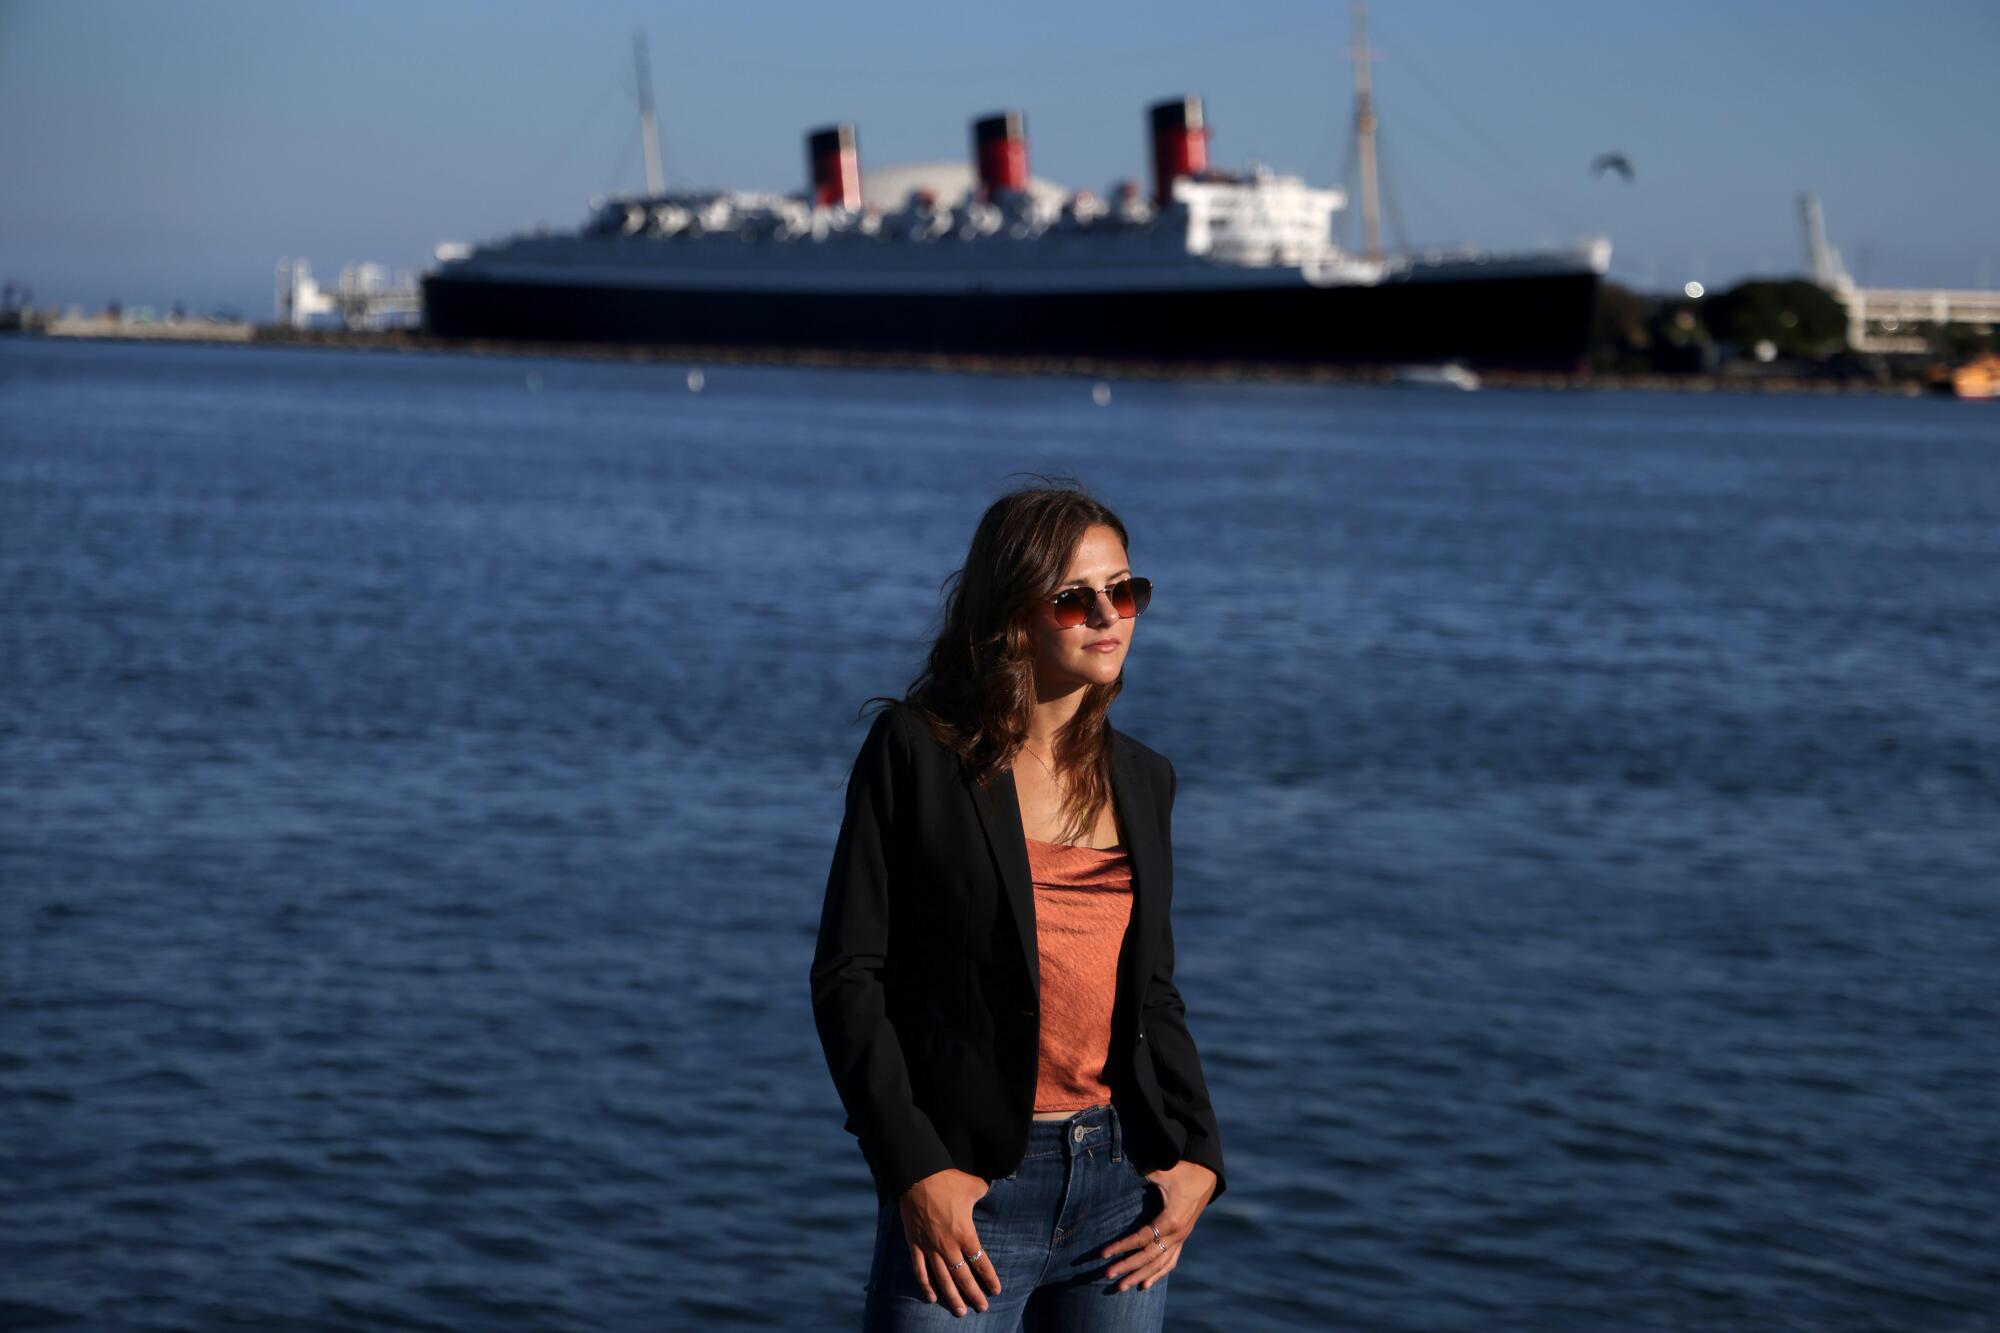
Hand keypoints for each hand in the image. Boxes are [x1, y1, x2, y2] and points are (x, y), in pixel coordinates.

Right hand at [899, 1168, 1002, 1314]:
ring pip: (942, 1278)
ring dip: (952, 1296)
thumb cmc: (948, 1179)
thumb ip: (984, 1193)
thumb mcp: (974, 1185)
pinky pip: (920, 1270)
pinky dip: (925, 1285)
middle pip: (963, 1276)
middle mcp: (948, 1245)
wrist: (917, 1175)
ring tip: (960, 1312)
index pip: (980, 1262)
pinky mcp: (914, 1243)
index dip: (989, 1278)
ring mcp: (929, 1246)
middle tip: (982, 1308)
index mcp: (965, 1232)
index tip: (996, 1290)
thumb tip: (989, 1191)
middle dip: (973, 1294)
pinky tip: (932, 1297)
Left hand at [1100, 1159, 1215, 1292]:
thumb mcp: (1164, 1172)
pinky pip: (1170, 1261)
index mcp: (1170, 1220)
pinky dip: (1158, 1274)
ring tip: (1122, 1287)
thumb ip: (1146, 1173)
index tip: (1103, 1254)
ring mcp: (1181, 1239)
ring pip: (1159, 1264)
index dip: (1121, 1247)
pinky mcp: (1182, 1239)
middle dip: (1127, 1267)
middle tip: (1107, 1275)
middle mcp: (1177, 1234)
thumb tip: (1126, 1167)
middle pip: (1148, 1256)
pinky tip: (1146, 1284)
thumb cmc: (1184, 1171)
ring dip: (1140, 1276)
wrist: (1207, 1175)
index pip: (1141, 1239)